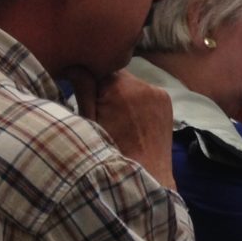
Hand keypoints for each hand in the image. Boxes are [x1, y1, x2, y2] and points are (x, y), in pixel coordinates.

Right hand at [69, 67, 175, 189]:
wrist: (146, 174)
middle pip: (116, 77)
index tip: (89, 101)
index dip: (90, 84)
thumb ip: (83, 91)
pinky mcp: (166, 102)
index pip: (98, 70)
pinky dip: (139, 102)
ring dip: (124, 96)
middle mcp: (142, 85)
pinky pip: (146, 94)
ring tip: (121, 121)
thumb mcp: (89, 122)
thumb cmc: (112, 151)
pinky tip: (135, 122)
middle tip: (104, 114)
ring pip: (132, 85)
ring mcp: (158, 93)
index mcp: (119, 87)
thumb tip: (75, 66)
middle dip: (108, 90)